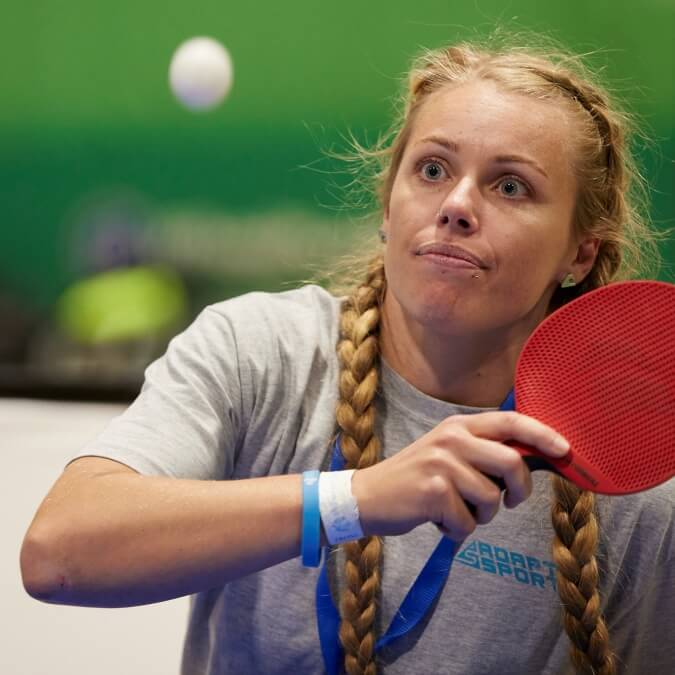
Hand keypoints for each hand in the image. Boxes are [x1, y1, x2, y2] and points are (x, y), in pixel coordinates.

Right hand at [351, 411, 569, 540]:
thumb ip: (481, 453)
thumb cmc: (414, 479)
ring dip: (478, 516)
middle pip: (512, 463)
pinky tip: (436, 520)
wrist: (367, 496)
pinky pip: (468, 523)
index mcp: (458, 426)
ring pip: (492, 499)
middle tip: (506, 503)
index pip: (510, 421)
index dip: (543, 434)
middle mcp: (452, 439)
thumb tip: (528, 462)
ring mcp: (442, 464)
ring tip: (454, 510)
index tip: (566, 449)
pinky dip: (456, 531)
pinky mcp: (434, 491)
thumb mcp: (446, 454)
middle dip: (518, 492)